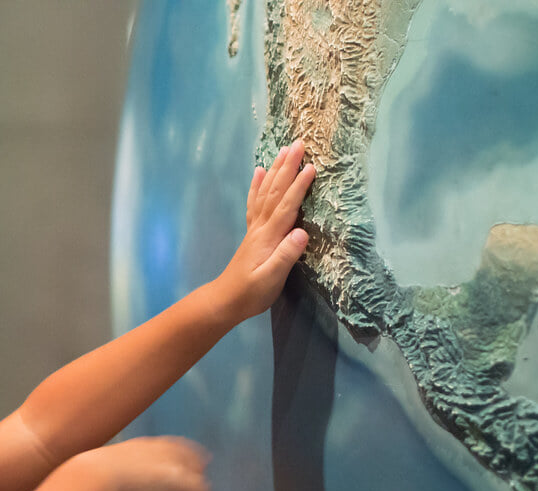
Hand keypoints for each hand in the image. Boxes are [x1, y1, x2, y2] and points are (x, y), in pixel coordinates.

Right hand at [74, 436, 211, 490]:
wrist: (92, 476)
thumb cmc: (86, 478)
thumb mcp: (95, 474)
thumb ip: (98, 478)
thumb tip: (79, 488)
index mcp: (141, 446)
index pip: (170, 445)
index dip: (181, 456)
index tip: (186, 466)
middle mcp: (159, 450)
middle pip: (190, 456)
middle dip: (197, 471)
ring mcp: (170, 463)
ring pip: (199, 476)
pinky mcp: (178, 479)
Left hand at [215, 140, 315, 320]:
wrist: (225, 301)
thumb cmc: (251, 293)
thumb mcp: (271, 279)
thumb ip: (286, 256)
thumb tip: (302, 232)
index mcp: (269, 237)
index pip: (286, 206)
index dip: (299, 186)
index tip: (312, 167)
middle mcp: (261, 227)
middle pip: (275, 192)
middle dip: (287, 167)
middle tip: (299, 143)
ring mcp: (255, 228)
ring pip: (265, 193)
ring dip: (275, 170)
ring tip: (283, 150)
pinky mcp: (252, 233)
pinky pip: (255, 203)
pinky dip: (257, 185)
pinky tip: (259, 172)